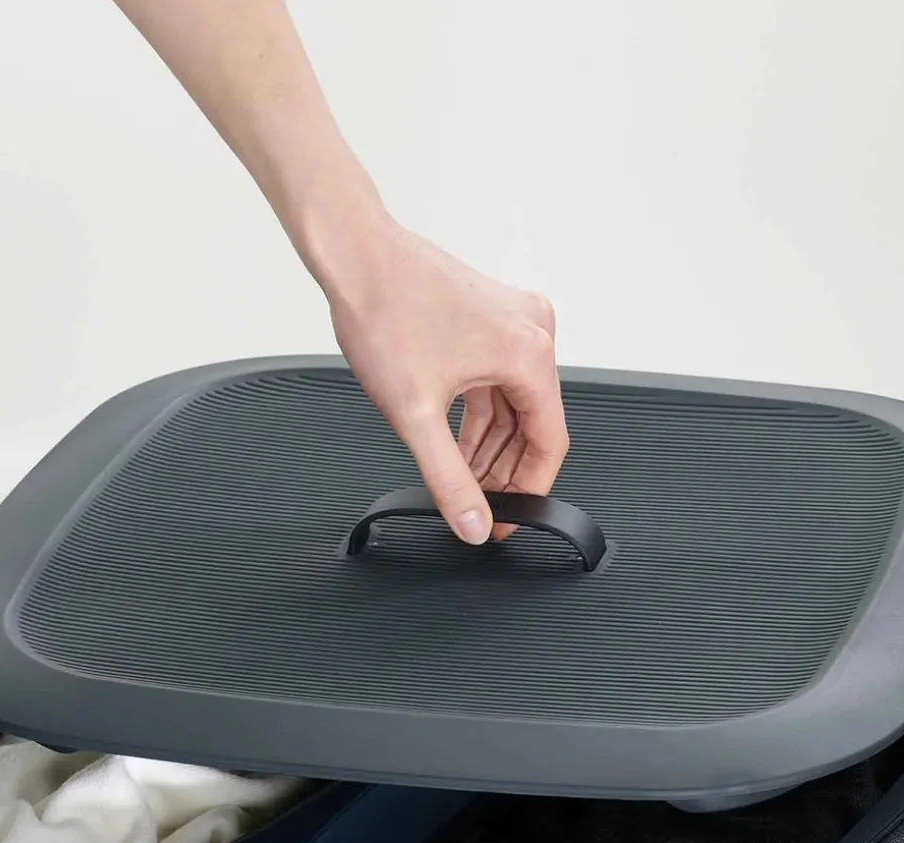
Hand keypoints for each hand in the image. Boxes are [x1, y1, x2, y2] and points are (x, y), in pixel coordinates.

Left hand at [320, 220, 569, 544]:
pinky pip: (497, 381)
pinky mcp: (490, 318)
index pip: (549, 442)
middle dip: (506, 472)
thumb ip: (448, 479)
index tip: (511, 519)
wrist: (354, 256)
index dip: (530, 490)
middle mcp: (531, 331)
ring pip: (513, 404)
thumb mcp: (416, 415)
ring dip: (490, 446)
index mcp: (528, 353)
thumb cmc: (384, 311)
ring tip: (463, 481)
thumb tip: (473, 523)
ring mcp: (512, 321)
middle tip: (482, 509)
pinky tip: (457, 443)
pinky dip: (479, 416)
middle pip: (533, 424)